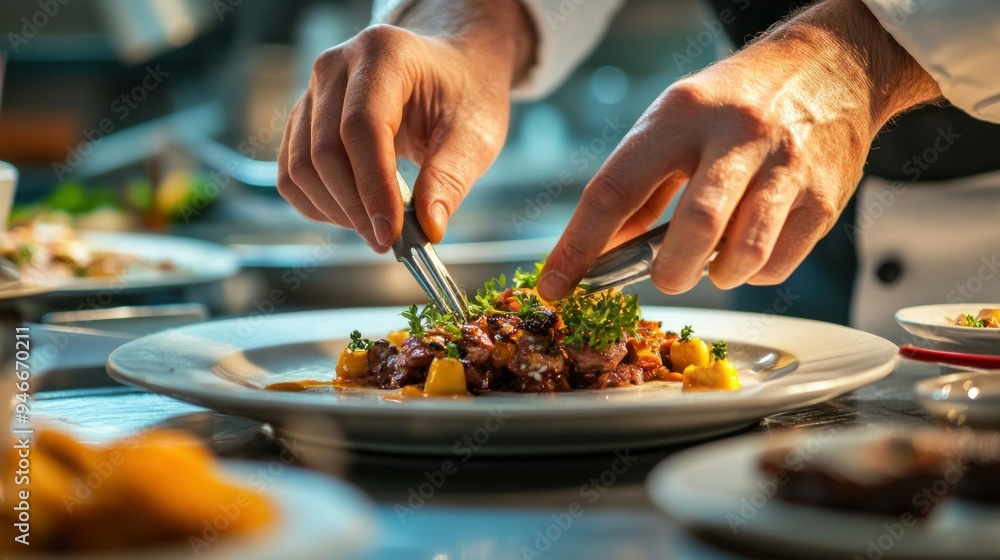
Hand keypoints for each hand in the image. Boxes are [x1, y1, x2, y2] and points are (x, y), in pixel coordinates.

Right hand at [278, 0, 534, 249]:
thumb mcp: (476, 134)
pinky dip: (318, 204)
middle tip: (389, 242)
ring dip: (335, 210)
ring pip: (301, 166)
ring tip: (376, 228)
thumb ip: (450, 178)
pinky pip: (292, 173)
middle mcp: (337, 66)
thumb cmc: (465, 95)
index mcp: (384, 54)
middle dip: (355, 208)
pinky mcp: (303, 119)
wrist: (451, 71)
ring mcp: (313, 91)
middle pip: (324, 151)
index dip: (373, 187)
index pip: (362, 127)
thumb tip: (429, 228)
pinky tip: (354, 214)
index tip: (391, 234)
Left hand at [538, 0, 940, 298]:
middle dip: (670, 271)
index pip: (616, 188)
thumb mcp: (676, 122)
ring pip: (743, 255)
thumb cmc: (736, 102)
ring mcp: (787, 166)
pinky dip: (753, 273)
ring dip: (716, 275)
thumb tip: (600, 253)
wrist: (831, 69)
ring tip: (713, 258)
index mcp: (682, 115)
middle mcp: (737, 135)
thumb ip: (640, 187)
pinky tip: (752, 246)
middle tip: (666, 276)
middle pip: (694, 228)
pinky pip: (778, 265)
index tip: (557, 285)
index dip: (579, 245)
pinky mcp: (824, 198)